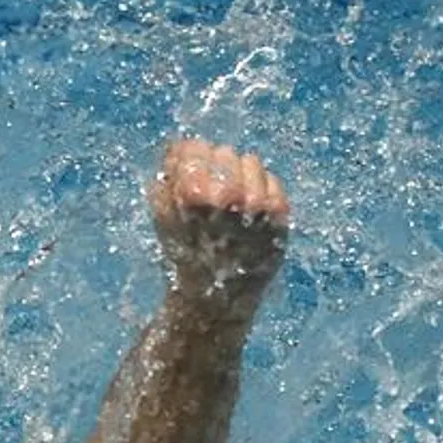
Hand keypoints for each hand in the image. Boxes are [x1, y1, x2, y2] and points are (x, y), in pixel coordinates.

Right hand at [149, 140, 289, 304]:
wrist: (217, 295)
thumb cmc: (185, 254)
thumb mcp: (163, 216)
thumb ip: (166, 176)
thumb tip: (176, 147)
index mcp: (195, 193)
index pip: (194, 148)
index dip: (188, 156)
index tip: (187, 167)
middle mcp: (229, 193)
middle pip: (222, 152)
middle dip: (214, 166)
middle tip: (210, 189)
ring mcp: (258, 203)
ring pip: (249, 160)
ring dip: (238, 174)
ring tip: (230, 200)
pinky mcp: (279, 212)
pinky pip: (270, 178)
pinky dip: (259, 188)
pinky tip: (248, 209)